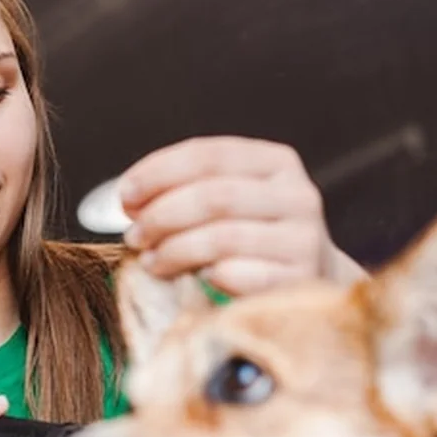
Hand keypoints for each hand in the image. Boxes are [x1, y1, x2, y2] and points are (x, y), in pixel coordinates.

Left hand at [118, 136, 363, 294]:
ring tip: (152, 261)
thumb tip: (128, 198)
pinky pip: (242, 275)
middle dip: (162, 215)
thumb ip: (185, 189)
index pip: (208, 155)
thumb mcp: (229, 201)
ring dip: (175, 250)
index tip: (125, 195)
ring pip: (223, 237)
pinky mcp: (302, 279)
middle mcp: (298, 194)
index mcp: (276, 162)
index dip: (159, 172)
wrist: (311, 279)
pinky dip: (210, 277)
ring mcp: (305, 238)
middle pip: (214, 196)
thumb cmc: (254, 237)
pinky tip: (195, 281)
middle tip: (134, 236)